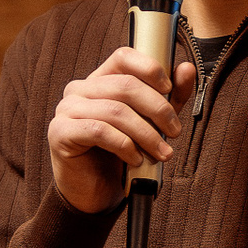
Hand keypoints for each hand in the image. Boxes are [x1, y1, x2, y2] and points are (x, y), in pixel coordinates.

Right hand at [47, 47, 196, 213]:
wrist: (94, 190)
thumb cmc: (121, 152)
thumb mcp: (152, 122)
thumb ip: (170, 96)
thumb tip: (187, 69)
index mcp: (100, 79)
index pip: (123, 57)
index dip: (150, 68)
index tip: (170, 89)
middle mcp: (79, 89)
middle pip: (125, 85)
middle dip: (158, 109)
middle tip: (174, 132)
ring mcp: (66, 109)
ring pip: (116, 110)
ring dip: (146, 134)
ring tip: (161, 153)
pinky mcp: (60, 132)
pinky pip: (99, 131)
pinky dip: (125, 146)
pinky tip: (135, 159)